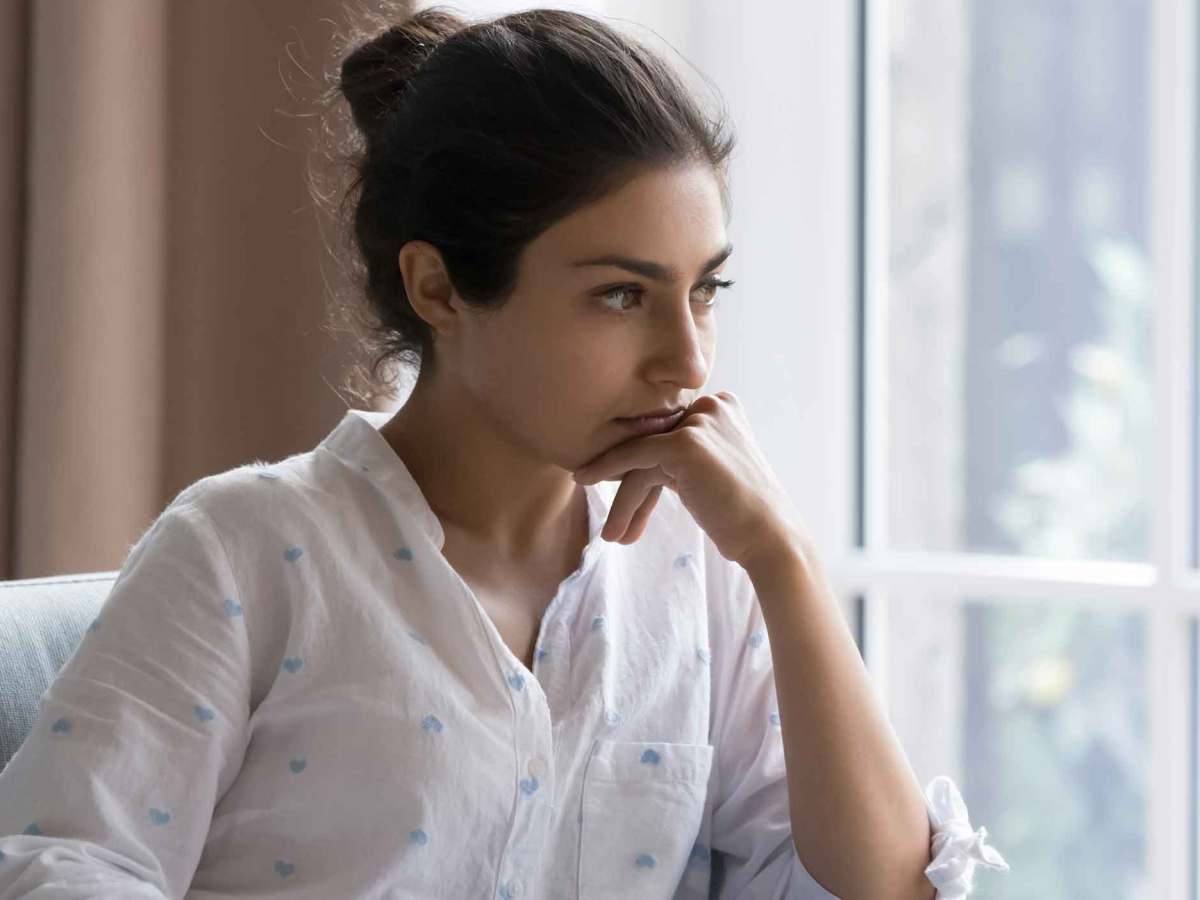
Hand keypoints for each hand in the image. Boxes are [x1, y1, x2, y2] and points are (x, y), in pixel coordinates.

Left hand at [572, 391, 807, 567]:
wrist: (770, 539)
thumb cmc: (742, 516)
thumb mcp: (710, 473)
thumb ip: (679, 458)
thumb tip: (631, 464)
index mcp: (722, 406)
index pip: (668, 434)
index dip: (645, 473)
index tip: (629, 507)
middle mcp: (712, 405)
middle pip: (653, 445)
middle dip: (632, 489)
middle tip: (617, 527)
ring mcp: (699, 422)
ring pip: (642, 456)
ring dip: (624, 500)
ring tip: (613, 537)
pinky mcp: (685, 443)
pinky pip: (634, 456)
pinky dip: (606, 471)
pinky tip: (586, 485)